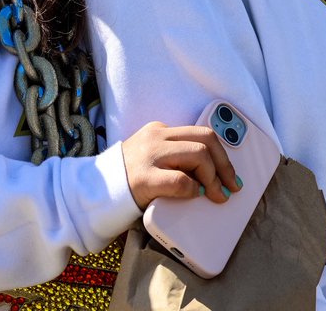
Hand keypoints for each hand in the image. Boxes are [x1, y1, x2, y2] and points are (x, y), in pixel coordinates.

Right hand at [120, 122, 239, 209]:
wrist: (94, 190)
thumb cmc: (129, 178)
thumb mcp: (152, 157)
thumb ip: (175, 156)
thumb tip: (212, 172)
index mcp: (159, 130)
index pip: (201, 133)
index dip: (222, 155)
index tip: (230, 173)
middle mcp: (156, 137)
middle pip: (205, 140)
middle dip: (224, 165)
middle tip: (230, 186)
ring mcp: (150, 156)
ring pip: (199, 155)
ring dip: (213, 177)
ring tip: (215, 194)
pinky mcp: (145, 178)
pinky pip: (181, 181)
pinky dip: (194, 189)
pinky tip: (194, 195)